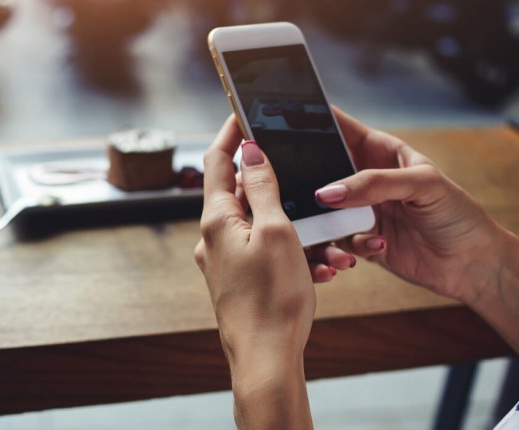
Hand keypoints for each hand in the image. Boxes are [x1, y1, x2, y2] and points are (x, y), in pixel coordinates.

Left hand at [195, 115, 313, 428]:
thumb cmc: (273, 298)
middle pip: (235, 190)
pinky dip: (284, 246)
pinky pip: (260, 250)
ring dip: (285, 219)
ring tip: (318, 233)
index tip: (243, 113)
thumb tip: (248, 150)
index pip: (216, 161)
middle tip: (291, 167)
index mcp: (217, 219)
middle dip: (266, 178)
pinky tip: (312, 261)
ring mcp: (223, 260)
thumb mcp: (276, 232)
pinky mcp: (236, 279)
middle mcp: (213, 238)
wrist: (265, 359)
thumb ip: (261, 187)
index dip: (230, 133)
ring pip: (254, 223)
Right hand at [317, 108, 508, 301]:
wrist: (470, 264)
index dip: (313, 122)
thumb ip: (374, 184)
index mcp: (379, 151)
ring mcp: (359, 210)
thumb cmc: (457, 214)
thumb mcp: (422, 185)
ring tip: (348, 230)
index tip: (284, 124)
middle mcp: (364, 179)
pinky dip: (346, 246)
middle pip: (321, 170)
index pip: (339, 128)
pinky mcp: (357, 239)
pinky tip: (379, 246)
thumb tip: (327, 193)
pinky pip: (335, 241)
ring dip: (325, 222)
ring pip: (321, 210)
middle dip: (308, 178)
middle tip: (298, 186)